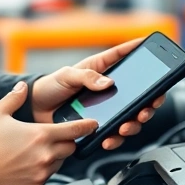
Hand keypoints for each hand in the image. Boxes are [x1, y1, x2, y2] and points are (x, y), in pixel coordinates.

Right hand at [0, 81, 97, 184]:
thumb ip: (14, 98)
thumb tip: (22, 87)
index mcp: (40, 135)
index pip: (75, 130)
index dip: (87, 126)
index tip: (93, 125)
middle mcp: (45, 156)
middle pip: (70, 148)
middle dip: (66, 142)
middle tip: (53, 139)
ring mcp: (41, 174)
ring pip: (59, 164)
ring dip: (53, 157)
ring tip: (33, 153)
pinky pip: (46, 178)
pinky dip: (40, 172)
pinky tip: (25, 167)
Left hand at [31, 38, 166, 150]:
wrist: (35, 111)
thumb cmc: (50, 87)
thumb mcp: (66, 76)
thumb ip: (87, 77)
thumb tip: (108, 82)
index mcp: (101, 69)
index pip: (123, 55)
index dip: (138, 48)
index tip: (149, 45)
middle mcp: (108, 89)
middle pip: (138, 93)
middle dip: (149, 102)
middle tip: (146, 108)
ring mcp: (106, 109)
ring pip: (131, 117)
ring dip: (134, 124)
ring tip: (126, 127)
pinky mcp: (98, 126)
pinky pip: (114, 134)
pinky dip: (115, 139)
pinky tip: (109, 139)